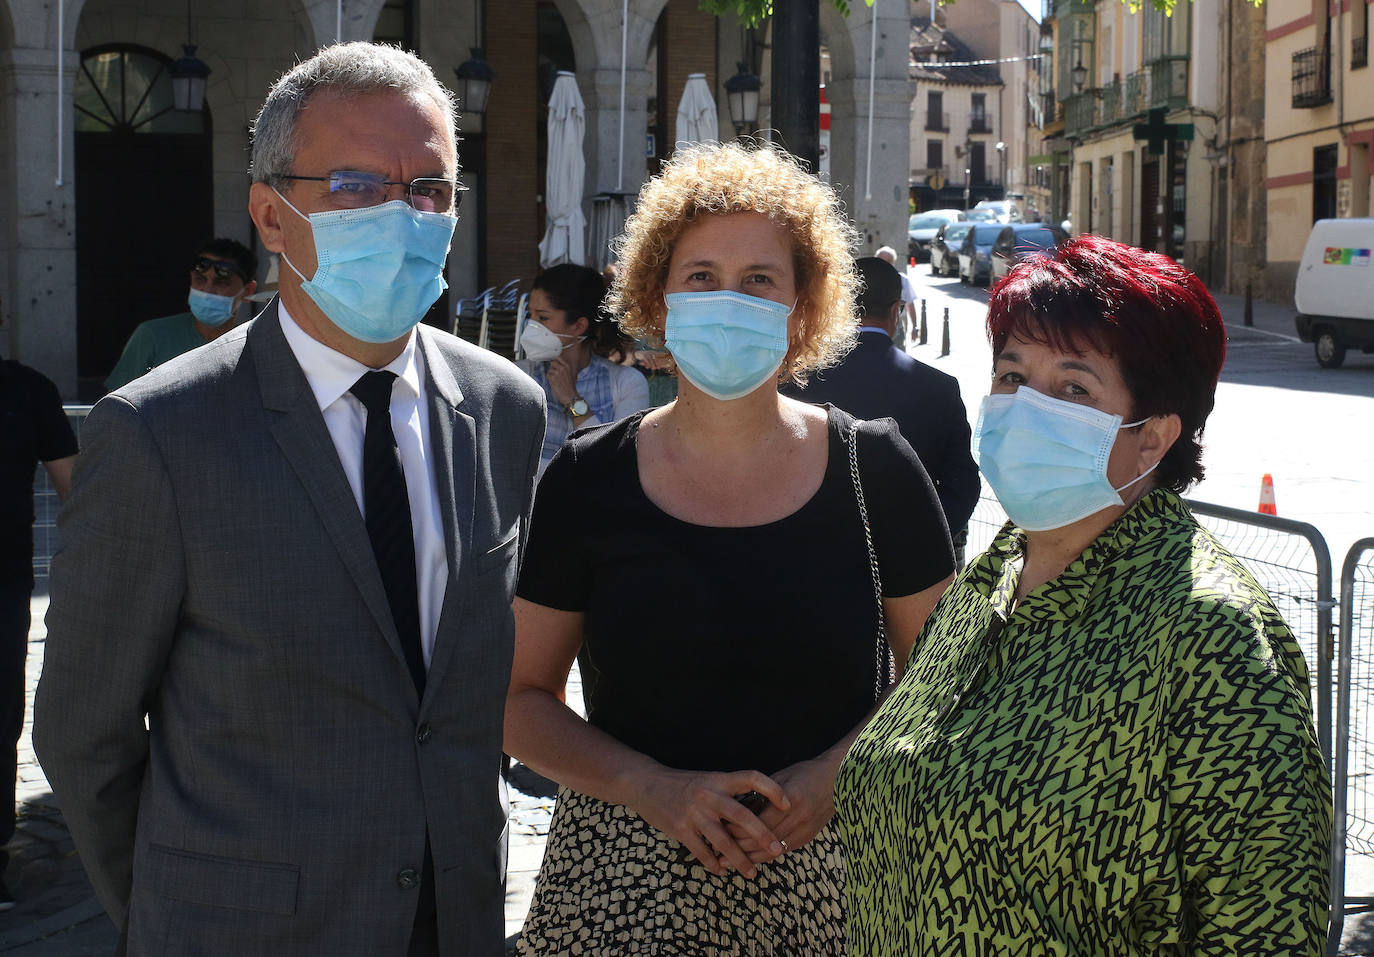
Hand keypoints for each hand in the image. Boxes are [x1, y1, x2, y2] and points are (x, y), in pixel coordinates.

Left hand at [546, 355, 577, 406]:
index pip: (558, 357)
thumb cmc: (570, 386)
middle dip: (553, 367)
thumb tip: (558, 362)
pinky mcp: (552, 377)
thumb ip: (565, 367)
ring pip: (550, 369)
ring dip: (551, 374)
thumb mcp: (571, 374)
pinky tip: (555, 383)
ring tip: (557, 380)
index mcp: (567, 366)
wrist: (569, 395)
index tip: (555, 363)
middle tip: (555, 373)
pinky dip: (550, 379)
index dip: (556, 360)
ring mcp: (556, 372)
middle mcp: (562, 367)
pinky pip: (548, 375)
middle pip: (552, 362)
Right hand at [630, 767, 789, 877]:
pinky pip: (702, 852)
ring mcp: (693, 812)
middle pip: (741, 815)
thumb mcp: (707, 781)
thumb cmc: (682, 784)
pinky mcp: (680, 829)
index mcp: (718, 779)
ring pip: (723, 841)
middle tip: (778, 850)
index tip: (788, 804)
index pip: (751, 777)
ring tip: (752, 873)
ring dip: (740, 860)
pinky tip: (723, 872)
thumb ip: (729, 793)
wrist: (646, 784)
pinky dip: (714, 864)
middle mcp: (708, 794)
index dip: (772, 789)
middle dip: (762, 835)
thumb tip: (759, 809)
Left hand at [726, 757, 835, 862]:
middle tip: (718, 853)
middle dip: (740, 849)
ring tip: (730, 863)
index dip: (738, 830)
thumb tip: (737, 809)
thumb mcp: (781, 778)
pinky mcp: (808, 838)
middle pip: (764, 841)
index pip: (758, 822)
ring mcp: (805, 831)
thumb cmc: (806, 773)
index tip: (720, 831)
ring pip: (773, 852)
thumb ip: (762, 795)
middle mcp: (798, 819)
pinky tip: (750, 858)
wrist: (837, 780)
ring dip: (750, 858)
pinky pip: (783, 851)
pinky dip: (765, 856)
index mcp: (790, 801)